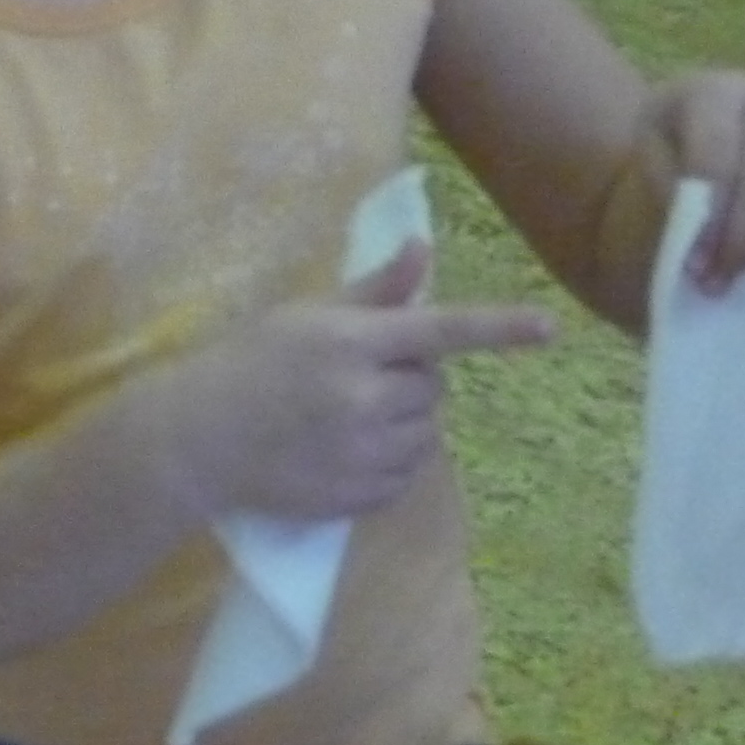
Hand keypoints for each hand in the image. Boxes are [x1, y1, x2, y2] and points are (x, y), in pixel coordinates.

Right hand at [164, 241, 553, 523]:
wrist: (194, 439)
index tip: (549, 328)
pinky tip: (340, 450)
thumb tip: (423, 249)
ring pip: (427, 433)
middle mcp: (362, 398)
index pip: (439, 330)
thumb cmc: (245, 364)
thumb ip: (372, 293)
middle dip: (409, 380)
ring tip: (347, 417)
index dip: (498, 328)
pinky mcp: (358, 495)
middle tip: (357, 378)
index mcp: (349, 343)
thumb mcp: (303, 316)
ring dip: (403, 423)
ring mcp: (362, 452)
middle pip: (434, 386)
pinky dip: (388, 462)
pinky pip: (407, 475)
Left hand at [638, 70, 744, 287]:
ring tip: (730, 274)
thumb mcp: (650, 158)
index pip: (716, 158)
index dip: (708, 215)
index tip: (692, 260)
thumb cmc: (669, 145)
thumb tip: (701, 241)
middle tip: (711, 279)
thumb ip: (671, 191)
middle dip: (737, 240)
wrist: (702, 128)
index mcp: (714, 91)